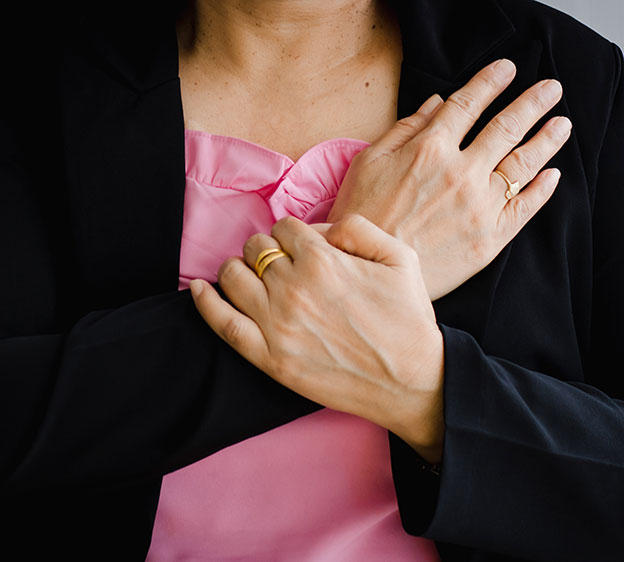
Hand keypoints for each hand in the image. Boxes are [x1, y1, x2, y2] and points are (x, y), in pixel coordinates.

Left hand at [190, 215, 445, 462]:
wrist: (411, 381)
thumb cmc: (409, 320)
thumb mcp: (401, 258)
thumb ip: (358, 227)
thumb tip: (319, 228)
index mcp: (323, 260)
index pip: (284, 227)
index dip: (292, 234)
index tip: (299, 247)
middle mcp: (293, 288)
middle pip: (256, 248)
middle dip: (266, 249)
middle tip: (280, 263)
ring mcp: (277, 324)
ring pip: (233, 277)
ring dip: (239, 269)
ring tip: (252, 276)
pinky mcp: (269, 358)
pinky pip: (222, 323)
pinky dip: (205, 302)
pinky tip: (199, 289)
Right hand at [328, 59, 570, 300]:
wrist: (368, 271)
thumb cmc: (361, 217)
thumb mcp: (367, 163)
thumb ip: (404, 130)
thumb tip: (436, 103)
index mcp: (430, 149)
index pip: (468, 105)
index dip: (490, 82)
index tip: (507, 69)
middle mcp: (461, 172)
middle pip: (506, 127)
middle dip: (533, 103)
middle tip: (551, 89)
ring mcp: (479, 205)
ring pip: (523, 163)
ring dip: (546, 138)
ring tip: (561, 124)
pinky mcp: (489, 237)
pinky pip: (525, 207)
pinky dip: (543, 188)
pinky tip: (552, 175)